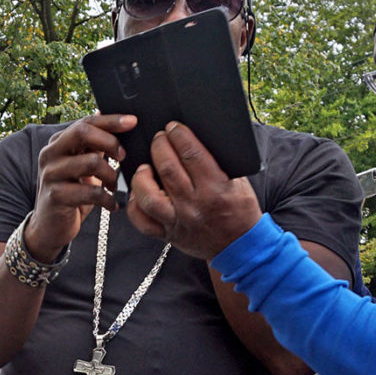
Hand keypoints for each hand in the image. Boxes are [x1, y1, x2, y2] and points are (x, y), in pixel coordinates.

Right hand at [26, 113, 135, 260]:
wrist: (48, 227)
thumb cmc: (71, 193)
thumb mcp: (82, 166)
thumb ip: (94, 146)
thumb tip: (118, 124)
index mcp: (58, 142)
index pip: (85, 122)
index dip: (111, 121)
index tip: (133, 122)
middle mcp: (50, 154)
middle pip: (83, 133)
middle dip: (110, 142)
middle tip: (123, 157)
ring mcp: (51, 174)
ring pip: (92, 162)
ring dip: (111, 176)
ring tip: (114, 187)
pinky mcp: (55, 196)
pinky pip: (91, 192)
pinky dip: (108, 199)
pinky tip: (112, 205)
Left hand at [127, 122, 264, 260]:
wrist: (240, 247)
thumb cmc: (240, 211)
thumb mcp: (238, 182)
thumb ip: (217, 163)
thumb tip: (194, 140)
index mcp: (216, 188)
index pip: (192, 154)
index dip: (179, 135)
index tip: (174, 127)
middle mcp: (194, 205)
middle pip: (167, 168)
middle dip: (160, 146)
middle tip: (159, 138)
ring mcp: (178, 221)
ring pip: (148, 195)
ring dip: (142, 175)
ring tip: (145, 165)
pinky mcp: (167, 235)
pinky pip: (141, 221)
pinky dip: (135, 205)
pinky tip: (139, 193)